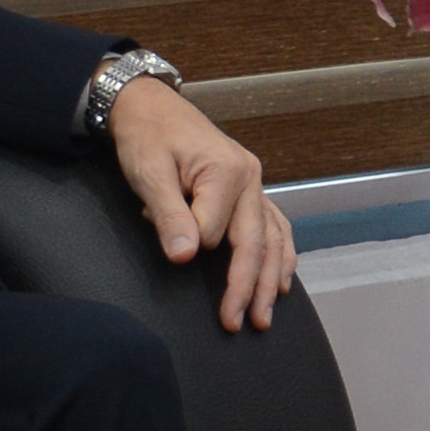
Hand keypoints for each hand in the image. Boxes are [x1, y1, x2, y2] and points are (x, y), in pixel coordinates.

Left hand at [100, 71, 296, 330]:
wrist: (150, 107)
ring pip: (272, 240)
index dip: (190, 244)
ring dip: (270, 280)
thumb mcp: (148, 172)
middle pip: (255, 243)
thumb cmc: (146, 137)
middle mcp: (251, 178)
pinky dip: (281, 255)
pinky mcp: (250, 190)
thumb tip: (185, 258)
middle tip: (242, 324)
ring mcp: (255, 185)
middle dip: (249, 287)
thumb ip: (168, 215)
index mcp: (227, 172)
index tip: (171, 250)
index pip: (214, 231)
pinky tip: (282, 279)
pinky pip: (275, 226)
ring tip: (265, 315)